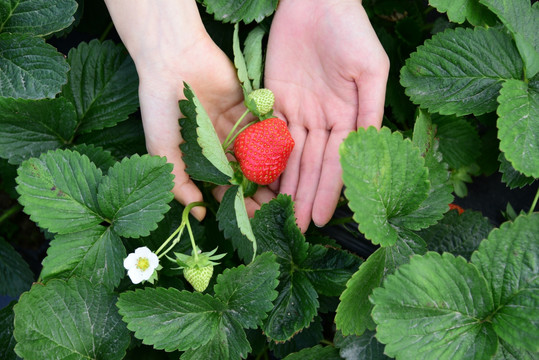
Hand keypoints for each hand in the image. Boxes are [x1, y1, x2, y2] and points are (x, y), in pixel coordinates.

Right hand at [105, 0, 273, 219]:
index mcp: (202, 159)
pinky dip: (276, 144)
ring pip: (259, 155)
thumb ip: (180, 184)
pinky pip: (266, 128)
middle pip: (246, 175)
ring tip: (287, 192)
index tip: (254, 223)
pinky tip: (288, 161)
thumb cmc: (161, 109)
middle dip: (260, 193)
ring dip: (272, 173)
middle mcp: (222, 146)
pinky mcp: (250, 107)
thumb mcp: (163, 151)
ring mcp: (237, 127)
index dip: (238, 205)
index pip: (224, 188)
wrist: (172, 61)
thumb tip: (199, 215)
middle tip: (276, 211)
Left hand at [265, 0, 388, 231]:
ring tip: (278, 212)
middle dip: (304, 197)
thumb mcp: (370, 69)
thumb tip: (368, 148)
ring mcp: (297, 112)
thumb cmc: (350, 31)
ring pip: (289, 156)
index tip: (321, 218)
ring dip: (285, 185)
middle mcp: (322, 120)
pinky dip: (265, 157)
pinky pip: (269, 134)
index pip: (336, 162)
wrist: (316, 1)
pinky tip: (261, 180)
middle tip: (296, 227)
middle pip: (311, 166)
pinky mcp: (274, 99)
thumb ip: (370, 109)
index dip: (328, 191)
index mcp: (348, 117)